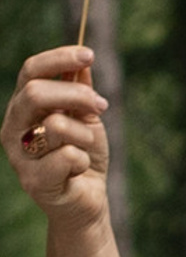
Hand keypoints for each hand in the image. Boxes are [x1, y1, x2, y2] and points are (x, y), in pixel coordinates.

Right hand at [3, 47, 107, 224]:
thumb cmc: (84, 156)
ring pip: (56, 125)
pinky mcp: (33, 180)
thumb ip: (80, 90)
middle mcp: (13, 126)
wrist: (87, 201)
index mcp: (22, 106)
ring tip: (87, 147)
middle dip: (76, 95)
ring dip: (84, 134)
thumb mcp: (86, 118)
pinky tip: (79, 170)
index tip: (88, 55)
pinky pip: (66, 156)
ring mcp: (19, 154)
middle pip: (36, 92)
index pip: (30, 70)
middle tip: (101, 106)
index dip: (59, 58)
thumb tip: (82, 61)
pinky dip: (83, 160)